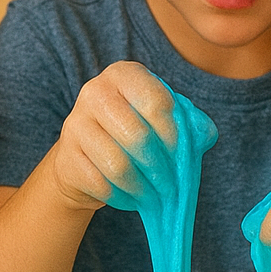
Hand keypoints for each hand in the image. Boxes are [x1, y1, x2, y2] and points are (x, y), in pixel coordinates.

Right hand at [43, 61, 188, 212]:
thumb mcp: (160, 121)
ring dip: (143, 187)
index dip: (173, 132)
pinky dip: (122, 196)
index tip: (179, 152)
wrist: (85, 158)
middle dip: (160, 167)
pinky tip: (131, 196)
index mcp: (123, 75)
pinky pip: (100, 184)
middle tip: (171, 185)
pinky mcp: (66, 158)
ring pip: (118, 165)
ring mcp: (75, 125)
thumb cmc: (133, 134)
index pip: (156, 100)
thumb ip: (188, 123)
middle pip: (138, 136)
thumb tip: (205, 133)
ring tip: (154, 195)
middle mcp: (95, 92)